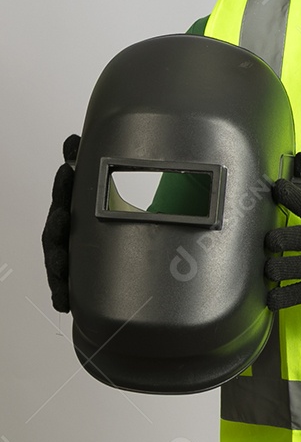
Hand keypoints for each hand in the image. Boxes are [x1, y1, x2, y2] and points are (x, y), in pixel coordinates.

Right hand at [41, 134, 79, 312]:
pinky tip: (63, 302)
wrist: (105, 264)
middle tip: (63, 217)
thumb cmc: (95, 223)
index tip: (67, 173)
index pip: (64, 196)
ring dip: (57, 262)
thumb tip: (72, 140)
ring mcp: (66, 259)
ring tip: (61, 265)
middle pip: (55, 230)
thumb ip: (82, 165)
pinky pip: (64, 290)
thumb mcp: (93, 197)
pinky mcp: (73, 283)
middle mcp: (64, 235)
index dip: (63, 185)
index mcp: (69, 212)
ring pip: (57, 260)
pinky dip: (61, 295)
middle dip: (57, 223)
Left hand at [265, 152, 300, 310]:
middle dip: (270, 241)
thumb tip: (300, 156)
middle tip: (267, 243)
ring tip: (269, 269)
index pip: (294, 196)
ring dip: (273, 269)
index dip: (279, 192)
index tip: (273, 193)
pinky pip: (300, 294)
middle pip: (284, 238)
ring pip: (288, 268)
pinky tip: (271, 298)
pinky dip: (282, 298)